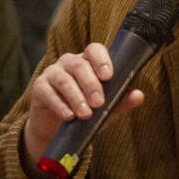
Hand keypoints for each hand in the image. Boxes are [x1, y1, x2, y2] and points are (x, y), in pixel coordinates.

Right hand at [22, 42, 143, 164]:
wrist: (56, 129)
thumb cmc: (85, 112)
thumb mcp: (105, 109)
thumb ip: (120, 101)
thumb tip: (139, 95)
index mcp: (87, 62)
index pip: (94, 50)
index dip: (101, 60)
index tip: (108, 76)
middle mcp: (69, 63)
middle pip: (80, 65)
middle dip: (91, 84)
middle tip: (99, 103)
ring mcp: (52, 73)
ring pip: (64, 79)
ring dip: (76, 97)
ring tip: (85, 114)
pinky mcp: (39, 87)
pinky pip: (48, 93)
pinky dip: (60, 105)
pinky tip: (69, 116)